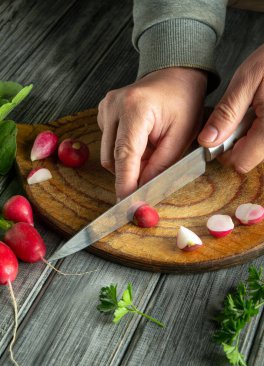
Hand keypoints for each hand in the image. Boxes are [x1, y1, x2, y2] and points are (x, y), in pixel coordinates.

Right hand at [97, 67, 206, 199]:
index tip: (127, 205)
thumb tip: (143, 189)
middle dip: (130, 173)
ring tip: (150, 149)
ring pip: (108, 154)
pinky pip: (109, 144)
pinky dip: (124, 151)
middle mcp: (113, 106)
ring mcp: (105, 107)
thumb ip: (162, 165)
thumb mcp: (182, 135)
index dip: (125, 183)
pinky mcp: (103, 111)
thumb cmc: (184, 102)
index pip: (124, 155)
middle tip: (152, 173)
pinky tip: (140, 140)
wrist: (175, 75)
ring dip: (128, 162)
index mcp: (135, 108)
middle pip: (112, 158)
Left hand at [198, 44, 263, 172]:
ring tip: (254, 110)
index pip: (240, 163)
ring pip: (258, 151)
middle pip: (250, 158)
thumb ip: (227, 113)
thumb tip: (207, 140)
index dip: (223, 152)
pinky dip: (259, 130)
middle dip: (237, 142)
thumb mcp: (246, 80)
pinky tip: (262, 111)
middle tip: (239, 115)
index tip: (218, 134)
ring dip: (249, 136)